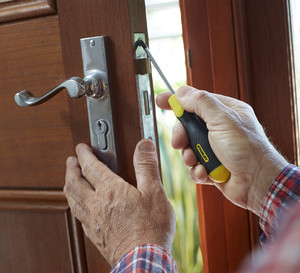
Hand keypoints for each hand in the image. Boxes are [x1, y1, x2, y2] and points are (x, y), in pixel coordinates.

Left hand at [64, 140, 175, 265]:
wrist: (144, 261)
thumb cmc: (150, 228)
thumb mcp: (154, 192)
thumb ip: (146, 166)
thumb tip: (143, 145)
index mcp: (110, 191)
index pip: (91, 167)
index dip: (84, 154)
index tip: (81, 147)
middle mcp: (97, 204)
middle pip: (75, 182)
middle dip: (71, 168)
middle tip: (71, 161)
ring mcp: (93, 221)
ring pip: (72, 199)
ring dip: (69, 185)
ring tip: (70, 180)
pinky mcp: (95, 235)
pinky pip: (78, 216)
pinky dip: (75, 205)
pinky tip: (79, 207)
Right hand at [156, 86, 287, 214]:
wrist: (257, 183)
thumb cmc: (248, 150)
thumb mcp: (223, 120)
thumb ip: (201, 103)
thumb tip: (182, 92)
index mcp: (224, 112)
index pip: (196, 101)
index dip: (178, 101)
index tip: (161, 101)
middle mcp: (219, 129)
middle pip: (188, 126)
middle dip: (181, 136)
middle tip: (179, 142)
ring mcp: (215, 148)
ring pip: (188, 147)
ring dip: (189, 156)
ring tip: (196, 161)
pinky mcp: (212, 165)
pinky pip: (194, 165)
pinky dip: (197, 170)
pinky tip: (206, 172)